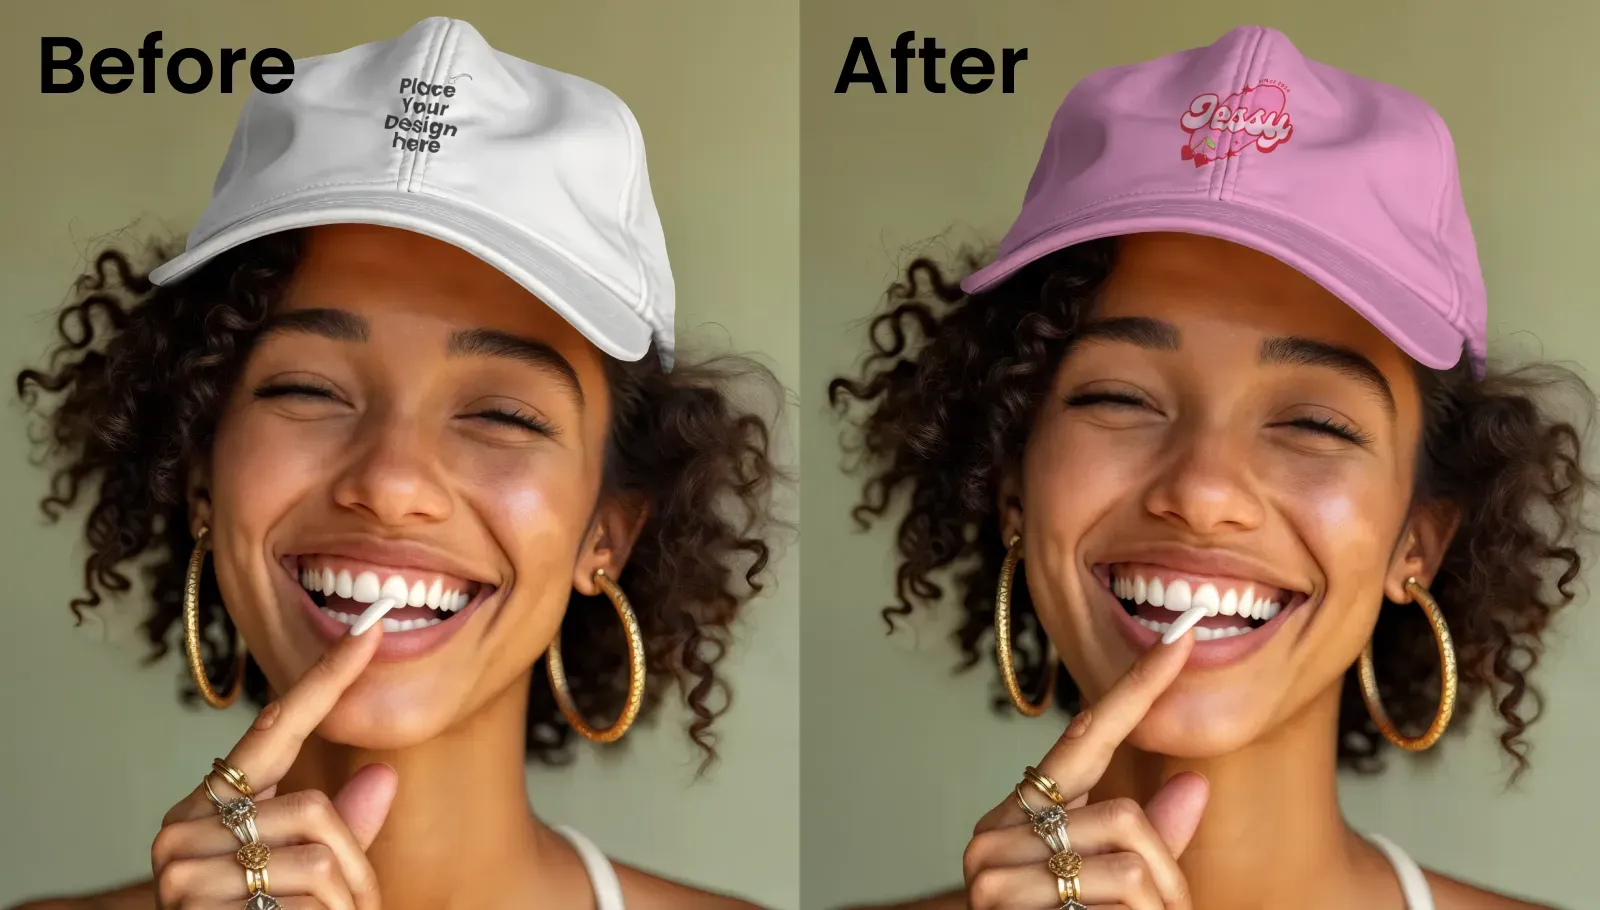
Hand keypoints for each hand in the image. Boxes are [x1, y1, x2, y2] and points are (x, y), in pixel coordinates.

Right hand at [149, 623, 397, 908]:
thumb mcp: (298, 872)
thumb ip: (340, 828)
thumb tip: (383, 776)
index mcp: (213, 804)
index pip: (276, 727)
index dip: (327, 677)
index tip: (373, 628)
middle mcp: (184, 826)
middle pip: (318, 812)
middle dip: (359, 870)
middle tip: (362, 907)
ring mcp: (182, 867)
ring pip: (318, 860)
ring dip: (347, 904)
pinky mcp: (194, 904)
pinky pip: (299, 900)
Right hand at [961, 632, 1209, 908]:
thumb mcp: (1114, 889)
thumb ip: (1151, 841)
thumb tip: (1191, 787)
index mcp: (1023, 814)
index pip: (1086, 737)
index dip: (1137, 687)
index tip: (1181, 638)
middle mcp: (997, 830)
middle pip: (1128, 816)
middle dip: (1170, 879)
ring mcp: (994, 868)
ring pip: (1131, 862)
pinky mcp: (1004, 903)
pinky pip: (1115, 899)